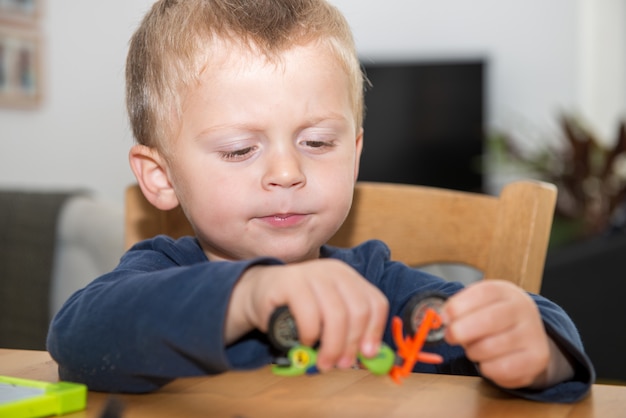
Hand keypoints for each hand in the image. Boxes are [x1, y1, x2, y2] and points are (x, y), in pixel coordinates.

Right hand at [227, 259, 388, 370]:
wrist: (259, 292)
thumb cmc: (298, 309)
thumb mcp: (328, 316)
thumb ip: (348, 330)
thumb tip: (370, 355)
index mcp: (349, 277)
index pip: (375, 303)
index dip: (374, 331)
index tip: (367, 354)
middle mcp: (334, 271)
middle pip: (358, 310)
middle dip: (352, 343)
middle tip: (342, 364)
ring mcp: (312, 273)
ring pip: (336, 315)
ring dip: (333, 345)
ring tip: (324, 361)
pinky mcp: (290, 282)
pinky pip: (309, 314)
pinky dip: (310, 335)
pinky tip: (305, 341)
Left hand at [442, 280, 573, 388]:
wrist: (528, 333)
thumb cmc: (494, 316)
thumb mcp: (478, 304)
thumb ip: (459, 308)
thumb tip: (441, 318)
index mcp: (506, 291)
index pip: (484, 293)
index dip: (460, 305)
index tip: (444, 316)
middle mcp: (523, 310)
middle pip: (489, 320)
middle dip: (461, 330)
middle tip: (450, 336)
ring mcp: (533, 334)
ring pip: (490, 347)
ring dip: (473, 351)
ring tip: (473, 348)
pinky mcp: (536, 359)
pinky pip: (501, 369)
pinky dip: (486, 368)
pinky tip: (488, 360)